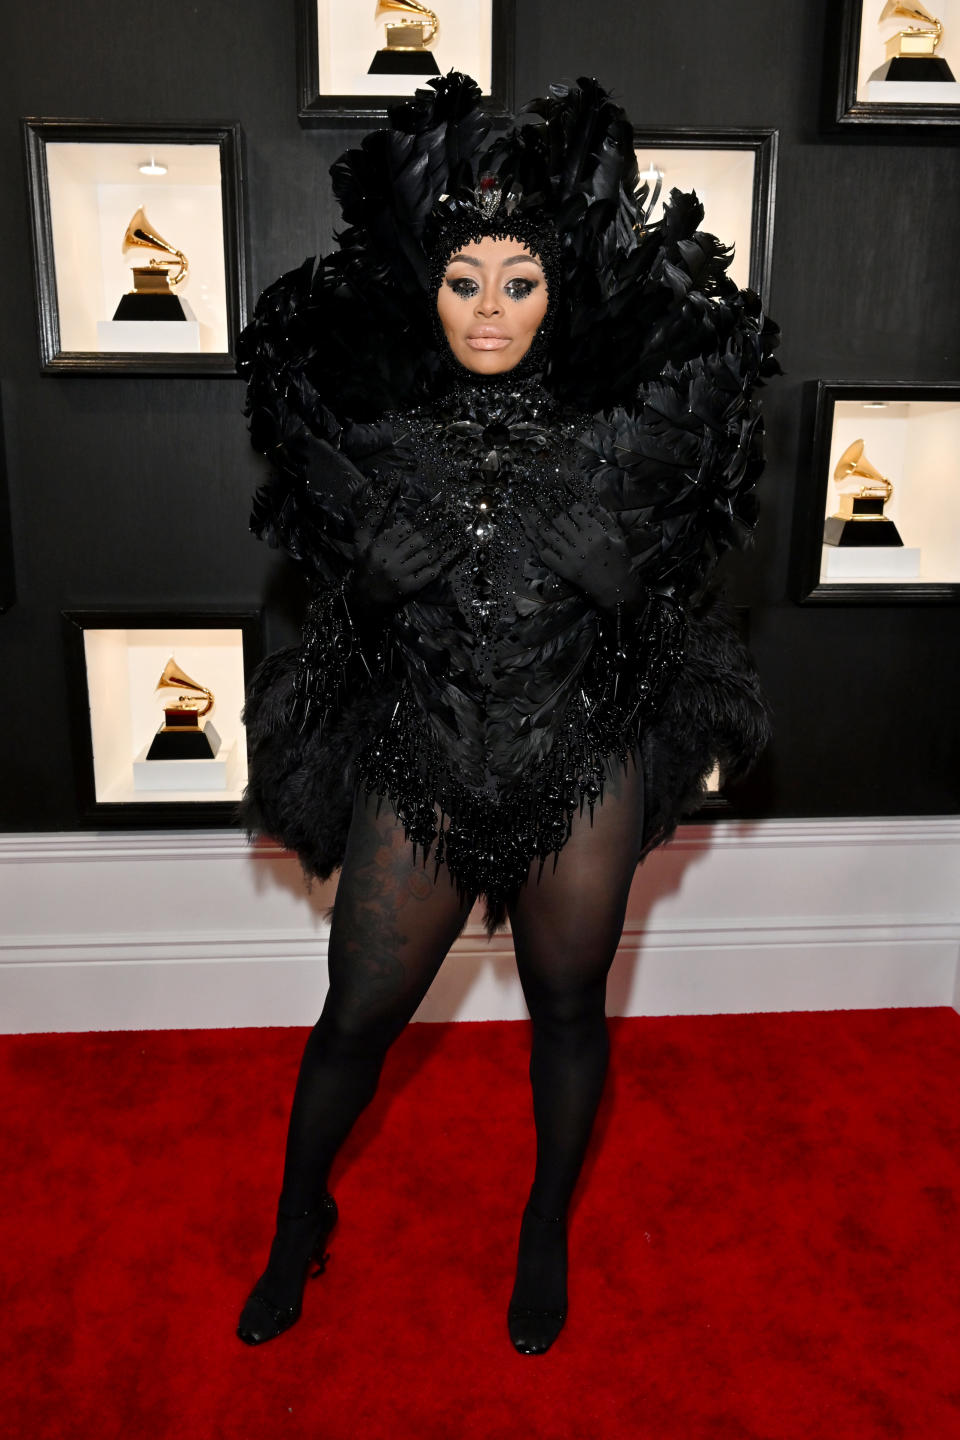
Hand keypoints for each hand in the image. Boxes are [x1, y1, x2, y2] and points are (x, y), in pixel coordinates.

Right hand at [351, 514, 463, 608]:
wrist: (362, 600)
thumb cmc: (363, 568)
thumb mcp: (360, 544)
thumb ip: (370, 522)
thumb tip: (382, 500)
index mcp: (379, 546)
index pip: (405, 528)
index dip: (422, 519)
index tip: (436, 512)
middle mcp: (390, 559)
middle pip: (419, 539)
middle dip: (436, 528)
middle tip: (450, 520)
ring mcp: (400, 574)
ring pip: (426, 555)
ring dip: (442, 544)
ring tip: (454, 535)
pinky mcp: (409, 588)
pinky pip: (428, 573)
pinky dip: (438, 564)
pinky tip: (447, 556)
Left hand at [525, 499, 644, 611]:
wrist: (616, 589)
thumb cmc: (620, 560)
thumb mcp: (618, 536)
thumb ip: (604, 518)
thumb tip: (589, 502)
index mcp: (597, 534)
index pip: (576, 511)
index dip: (564, 499)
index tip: (556, 490)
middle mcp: (582, 544)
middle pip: (559, 520)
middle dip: (546, 504)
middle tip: (536, 494)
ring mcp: (570, 558)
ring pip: (548, 534)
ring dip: (536, 520)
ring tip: (526, 507)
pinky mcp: (563, 569)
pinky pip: (545, 553)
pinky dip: (536, 541)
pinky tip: (528, 530)